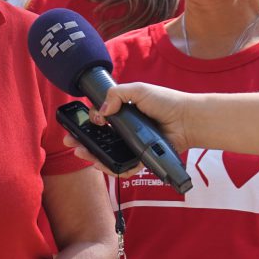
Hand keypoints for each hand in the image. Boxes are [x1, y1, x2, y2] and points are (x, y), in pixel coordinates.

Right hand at [61, 82, 191, 175]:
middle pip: (99, 141)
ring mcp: (132, 146)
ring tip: (84, 155)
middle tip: (72, 144)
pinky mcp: (141, 158)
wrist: (186, 119)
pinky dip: (115, 169)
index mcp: (123, 115)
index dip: (88, 124)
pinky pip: (125, 167)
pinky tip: (105, 165)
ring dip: (93, 157)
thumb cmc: (166, 102)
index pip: (99, 121)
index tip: (83, 123)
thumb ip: (117, 94)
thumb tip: (101, 111)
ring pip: (108, 156)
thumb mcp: (138, 90)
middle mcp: (126, 132)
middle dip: (82, 143)